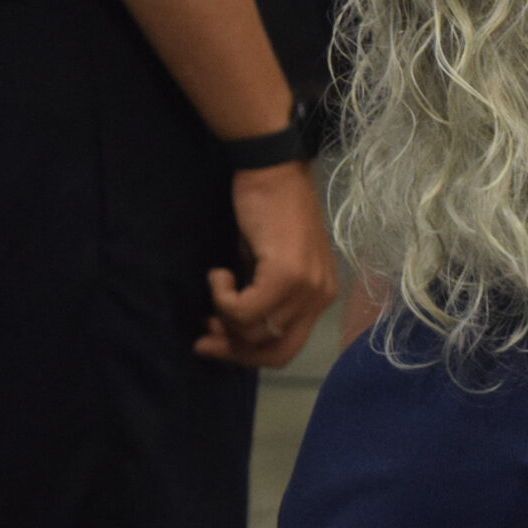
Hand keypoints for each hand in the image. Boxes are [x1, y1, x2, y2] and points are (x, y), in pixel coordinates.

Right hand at [197, 161, 338, 368]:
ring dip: (224, 316)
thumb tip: (226, 337)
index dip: (247, 355)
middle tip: (205, 331)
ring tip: (218, 284)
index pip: (286, 349)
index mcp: (321, 297)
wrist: (272, 172)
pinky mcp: (288, 275)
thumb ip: (258, 302)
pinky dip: (222, 298)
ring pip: (255, 332)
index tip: (213, 341)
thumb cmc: (266, 213)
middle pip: (275, 351)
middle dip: (234, 349)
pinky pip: (245, 310)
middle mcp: (322, 297)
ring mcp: (308, 287)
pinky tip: (219, 272)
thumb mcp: (264, 268)